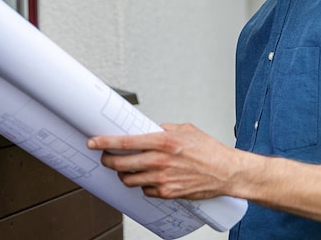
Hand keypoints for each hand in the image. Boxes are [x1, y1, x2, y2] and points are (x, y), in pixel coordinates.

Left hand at [86, 123, 239, 199]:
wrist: (227, 173)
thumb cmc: (210, 151)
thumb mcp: (186, 130)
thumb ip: (164, 129)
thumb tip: (149, 129)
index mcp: (164, 141)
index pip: (126, 141)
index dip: (105, 142)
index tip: (93, 142)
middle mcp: (160, 161)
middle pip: (121, 164)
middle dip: (108, 161)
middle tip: (106, 158)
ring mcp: (163, 179)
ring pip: (129, 179)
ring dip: (123, 174)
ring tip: (126, 169)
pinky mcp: (168, 193)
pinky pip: (145, 190)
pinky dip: (143, 185)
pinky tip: (148, 178)